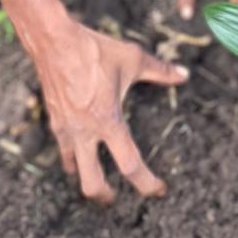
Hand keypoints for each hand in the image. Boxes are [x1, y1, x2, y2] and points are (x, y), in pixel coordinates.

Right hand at [34, 19, 187, 204]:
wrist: (54, 40)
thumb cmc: (95, 49)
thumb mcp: (132, 60)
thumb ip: (160, 71)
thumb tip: (183, 74)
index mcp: (108, 121)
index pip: (130, 165)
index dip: (147, 183)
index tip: (159, 189)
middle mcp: (85, 132)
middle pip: (93, 184)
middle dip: (107, 196)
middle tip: (117, 197)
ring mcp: (66, 129)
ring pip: (74, 171)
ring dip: (87, 176)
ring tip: (99, 176)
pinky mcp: (54, 121)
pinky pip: (64, 149)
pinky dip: (73, 156)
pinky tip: (81, 149)